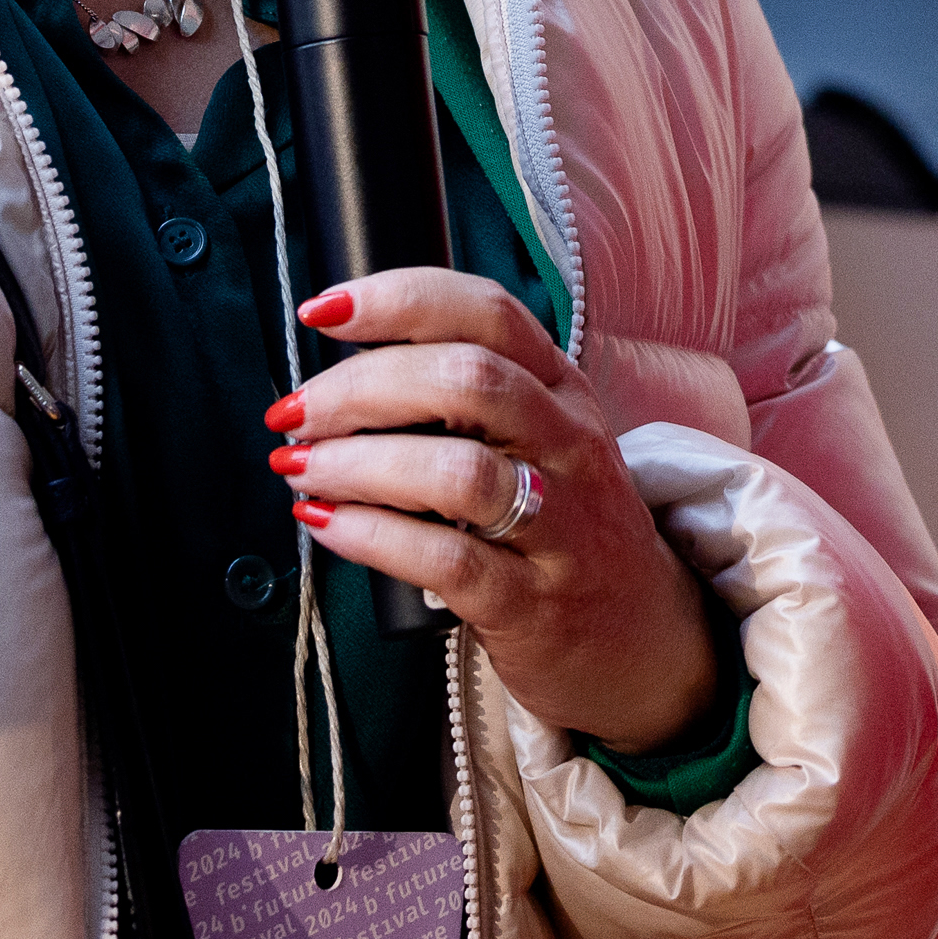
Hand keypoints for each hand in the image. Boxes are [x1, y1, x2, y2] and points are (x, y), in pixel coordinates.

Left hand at [274, 268, 729, 753]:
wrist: (642, 638)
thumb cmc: (563, 527)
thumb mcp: (543, 440)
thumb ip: (468, 398)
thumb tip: (340, 376)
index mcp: (563, 389)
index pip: (487, 313)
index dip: (399, 300)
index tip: (323, 312)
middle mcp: (568, 444)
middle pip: (467, 381)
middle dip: (360, 388)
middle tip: (295, 413)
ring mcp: (559, 526)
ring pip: (458, 471)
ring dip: (359, 464)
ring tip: (301, 469)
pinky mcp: (531, 601)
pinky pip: (445, 560)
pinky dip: (371, 536)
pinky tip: (328, 525)